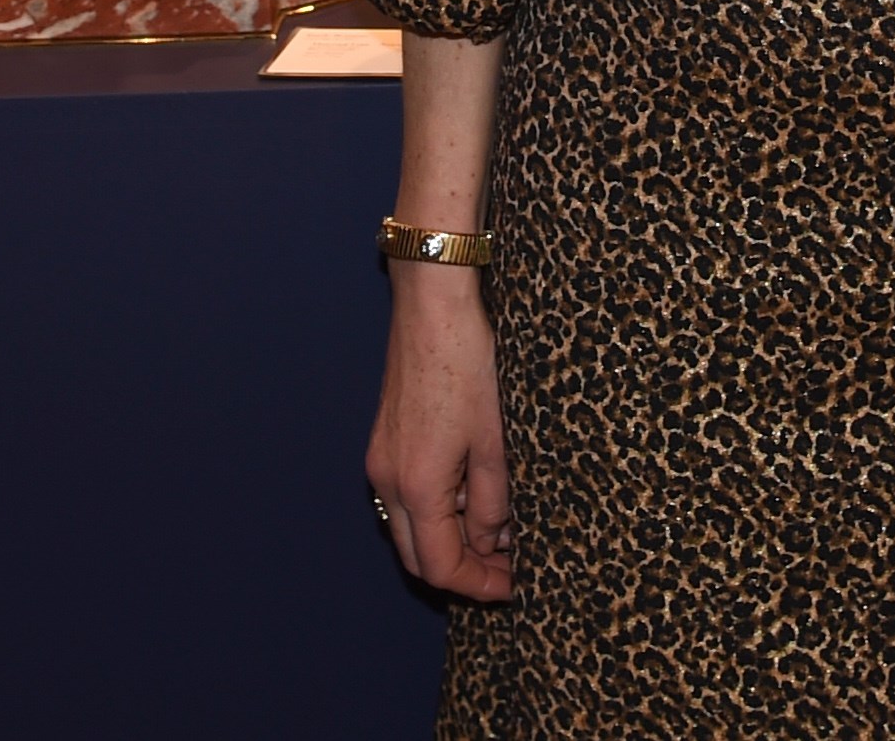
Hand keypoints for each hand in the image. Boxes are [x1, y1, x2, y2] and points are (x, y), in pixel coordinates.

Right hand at [366, 266, 514, 599]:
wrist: (432, 305)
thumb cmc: (469, 365)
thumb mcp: (496, 441)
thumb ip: (495, 503)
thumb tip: (495, 543)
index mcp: (417, 486)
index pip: (439, 567)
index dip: (478, 586)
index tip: (513, 588)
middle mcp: (388, 481)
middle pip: (417, 557)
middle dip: (462, 570)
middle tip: (506, 569)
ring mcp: (381, 460)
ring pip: (412, 526)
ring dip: (451, 538)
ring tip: (499, 528)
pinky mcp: (386, 441)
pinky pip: (408, 496)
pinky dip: (440, 508)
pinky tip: (474, 491)